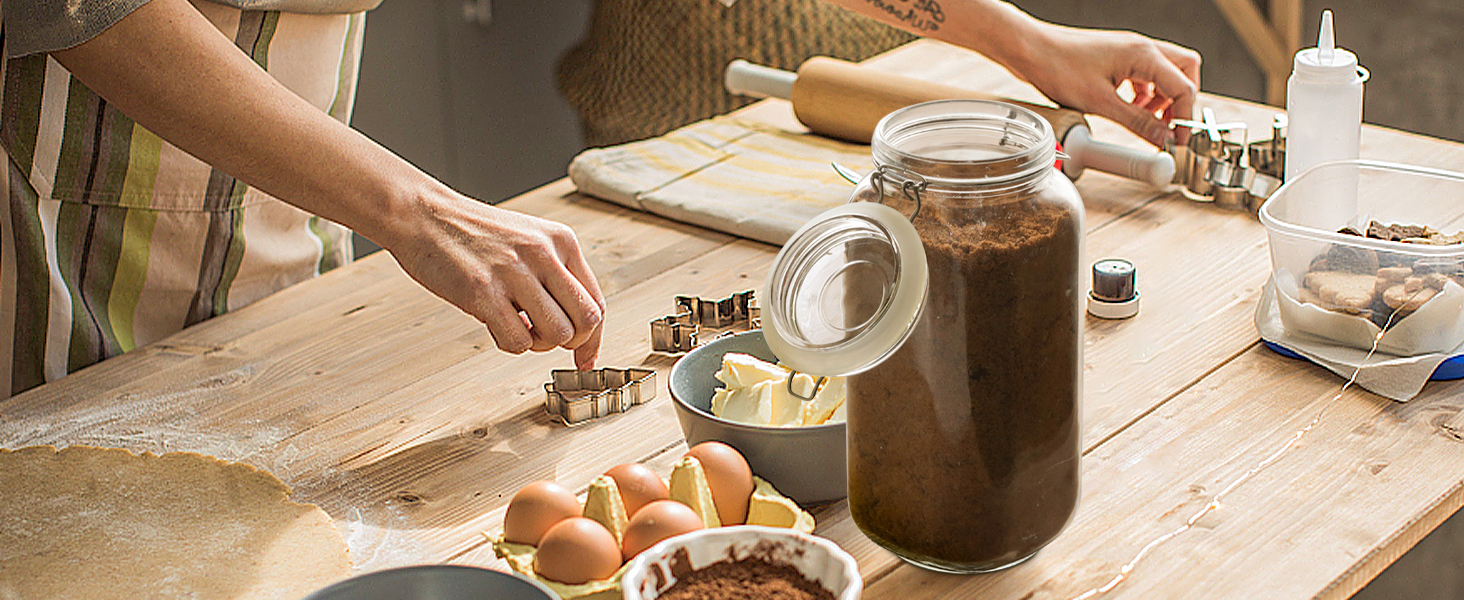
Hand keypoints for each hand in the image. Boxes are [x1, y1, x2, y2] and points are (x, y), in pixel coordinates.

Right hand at [385, 192, 605, 370]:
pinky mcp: (483, 292)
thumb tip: (578, 325)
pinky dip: (510, 344)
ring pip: (557, 334)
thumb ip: (556, 275)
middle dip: (570, 343)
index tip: (584, 357)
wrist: (423, 215)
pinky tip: (495, 325)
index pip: (597, 301)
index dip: (592, 338)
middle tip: (544, 339)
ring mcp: (514, 273)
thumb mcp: (529, 241)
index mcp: (561, 240)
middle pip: (586, 321)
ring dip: (538, 344)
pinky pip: (518, 341)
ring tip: (517, 327)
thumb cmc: (473, 233)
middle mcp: (543, 254)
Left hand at [1017, 23, 1200, 146]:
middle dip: (1182, 102)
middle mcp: (1142, 48)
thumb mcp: (1100, 103)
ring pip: (1166, 73)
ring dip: (1163, 98)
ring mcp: (1130, 50)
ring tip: (1148, 121)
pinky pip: (1145, 74)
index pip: (1184, 88)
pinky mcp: (1118, 57)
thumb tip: (1162, 139)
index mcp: (1143, 55)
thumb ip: (1137, 122)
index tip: (1179, 142)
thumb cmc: (1059, 68)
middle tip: (1170, 127)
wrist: (1031, 50)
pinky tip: (1131, 108)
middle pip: (1185, 72)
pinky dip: (1146, 93)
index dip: (1185, 118)